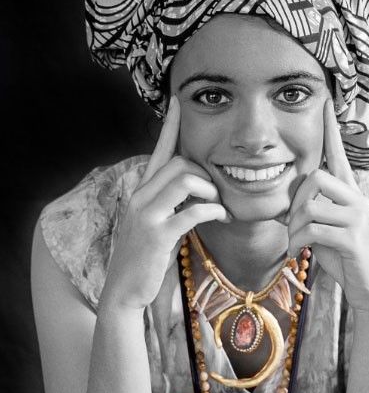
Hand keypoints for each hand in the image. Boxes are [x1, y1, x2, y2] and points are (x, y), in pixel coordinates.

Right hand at [99, 96, 230, 311]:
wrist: (125, 291)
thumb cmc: (147, 256)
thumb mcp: (156, 221)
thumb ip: (171, 201)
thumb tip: (196, 185)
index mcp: (143, 191)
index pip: (159, 149)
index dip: (169, 125)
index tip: (178, 101)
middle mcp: (141, 196)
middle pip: (179, 162)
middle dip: (206, 173)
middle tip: (217, 194)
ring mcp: (146, 215)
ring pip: (184, 179)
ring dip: (210, 190)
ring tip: (219, 206)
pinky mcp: (157, 235)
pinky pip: (192, 211)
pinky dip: (212, 210)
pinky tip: (220, 217)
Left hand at [287, 99, 368, 314]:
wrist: (367, 287)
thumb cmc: (342, 256)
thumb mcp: (322, 229)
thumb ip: (306, 211)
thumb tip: (281, 204)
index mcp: (349, 192)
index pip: (338, 154)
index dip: (331, 129)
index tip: (325, 102)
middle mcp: (357, 198)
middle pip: (314, 178)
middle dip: (295, 203)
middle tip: (293, 225)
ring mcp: (358, 216)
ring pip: (310, 206)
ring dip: (294, 227)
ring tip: (297, 242)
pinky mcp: (353, 237)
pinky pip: (312, 230)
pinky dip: (297, 242)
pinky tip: (299, 253)